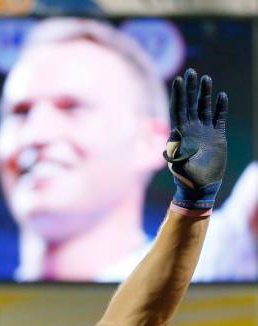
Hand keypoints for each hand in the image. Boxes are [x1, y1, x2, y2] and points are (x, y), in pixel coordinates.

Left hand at [163, 68, 227, 211]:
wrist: (201, 187)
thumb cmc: (187, 179)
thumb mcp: (178, 166)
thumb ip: (175, 154)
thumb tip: (170, 145)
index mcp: (180, 134)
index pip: (178, 110)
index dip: (178, 95)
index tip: (179, 80)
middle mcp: (191, 130)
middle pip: (190, 104)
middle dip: (190, 88)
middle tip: (191, 71)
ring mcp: (204, 132)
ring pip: (204, 108)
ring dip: (205, 94)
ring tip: (206, 78)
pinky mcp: (217, 137)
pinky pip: (219, 118)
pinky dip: (220, 107)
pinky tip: (221, 96)